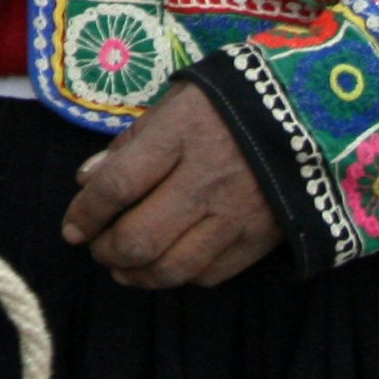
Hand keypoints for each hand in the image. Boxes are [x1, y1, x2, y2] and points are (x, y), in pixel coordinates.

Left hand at [64, 82, 281, 287]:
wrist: (307, 112)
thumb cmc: (228, 101)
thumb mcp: (175, 102)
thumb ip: (130, 142)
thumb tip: (86, 180)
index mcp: (180, 134)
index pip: (117, 186)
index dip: (85, 214)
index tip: (71, 228)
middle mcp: (206, 179)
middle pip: (139, 238)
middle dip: (106, 251)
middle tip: (97, 248)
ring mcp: (236, 214)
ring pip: (171, 267)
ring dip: (136, 274)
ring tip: (122, 267)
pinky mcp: (260, 238)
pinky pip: (209, 275)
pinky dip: (179, 276)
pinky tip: (167, 264)